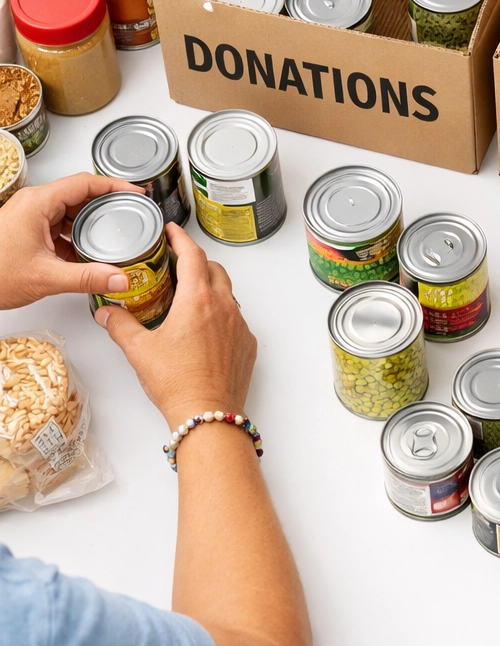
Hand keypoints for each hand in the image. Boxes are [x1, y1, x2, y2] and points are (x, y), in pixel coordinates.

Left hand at [0, 173, 141, 310]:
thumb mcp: (45, 277)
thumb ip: (88, 278)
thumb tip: (120, 279)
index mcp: (38, 203)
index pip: (86, 182)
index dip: (116, 185)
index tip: (137, 193)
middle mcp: (34, 204)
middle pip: (80, 195)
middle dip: (107, 208)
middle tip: (131, 216)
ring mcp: (29, 217)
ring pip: (70, 212)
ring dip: (91, 225)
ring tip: (113, 237)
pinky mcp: (26, 230)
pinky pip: (59, 226)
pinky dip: (76, 237)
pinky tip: (87, 254)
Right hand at [95, 224, 256, 428]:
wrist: (208, 414)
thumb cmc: (177, 383)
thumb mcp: (139, 351)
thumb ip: (120, 325)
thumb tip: (106, 312)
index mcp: (198, 300)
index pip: (193, 256)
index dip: (181, 239)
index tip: (172, 231)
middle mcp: (224, 307)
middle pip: (214, 269)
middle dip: (197, 262)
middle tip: (177, 265)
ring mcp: (240, 325)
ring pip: (228, 293)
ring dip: (211, 288)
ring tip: (189, 296)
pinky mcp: (248, 343)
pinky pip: (236, 318)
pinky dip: (221, 314)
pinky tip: (205, 328)